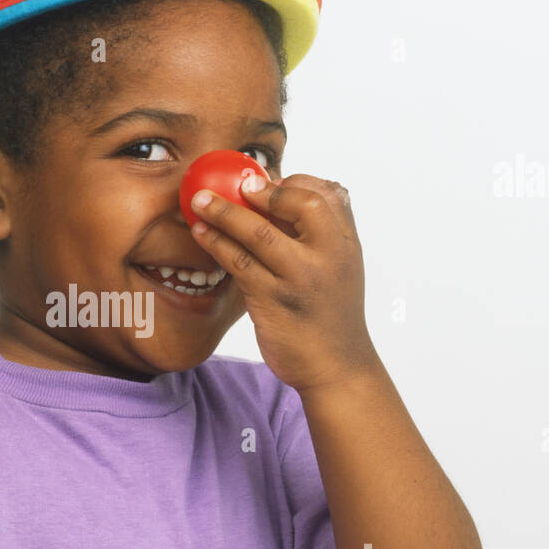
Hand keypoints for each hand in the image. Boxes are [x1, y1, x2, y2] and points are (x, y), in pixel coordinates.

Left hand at [189, 173, 379, 393]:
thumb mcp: (342, 268)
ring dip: (224, 211)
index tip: (266, 180)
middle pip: (300, 204)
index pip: (328, 194)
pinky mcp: (272, 299)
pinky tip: (201, 233)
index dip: (294, 182)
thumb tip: (284, 195)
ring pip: (259, 231)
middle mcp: (329, 256)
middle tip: (233, 183)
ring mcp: (300, 277)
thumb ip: (323, 233)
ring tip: (200, 201)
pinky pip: (238, 262)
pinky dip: (217, 243)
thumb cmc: (331, 314)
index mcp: (347, 244)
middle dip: (262, 189)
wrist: (337, 367)